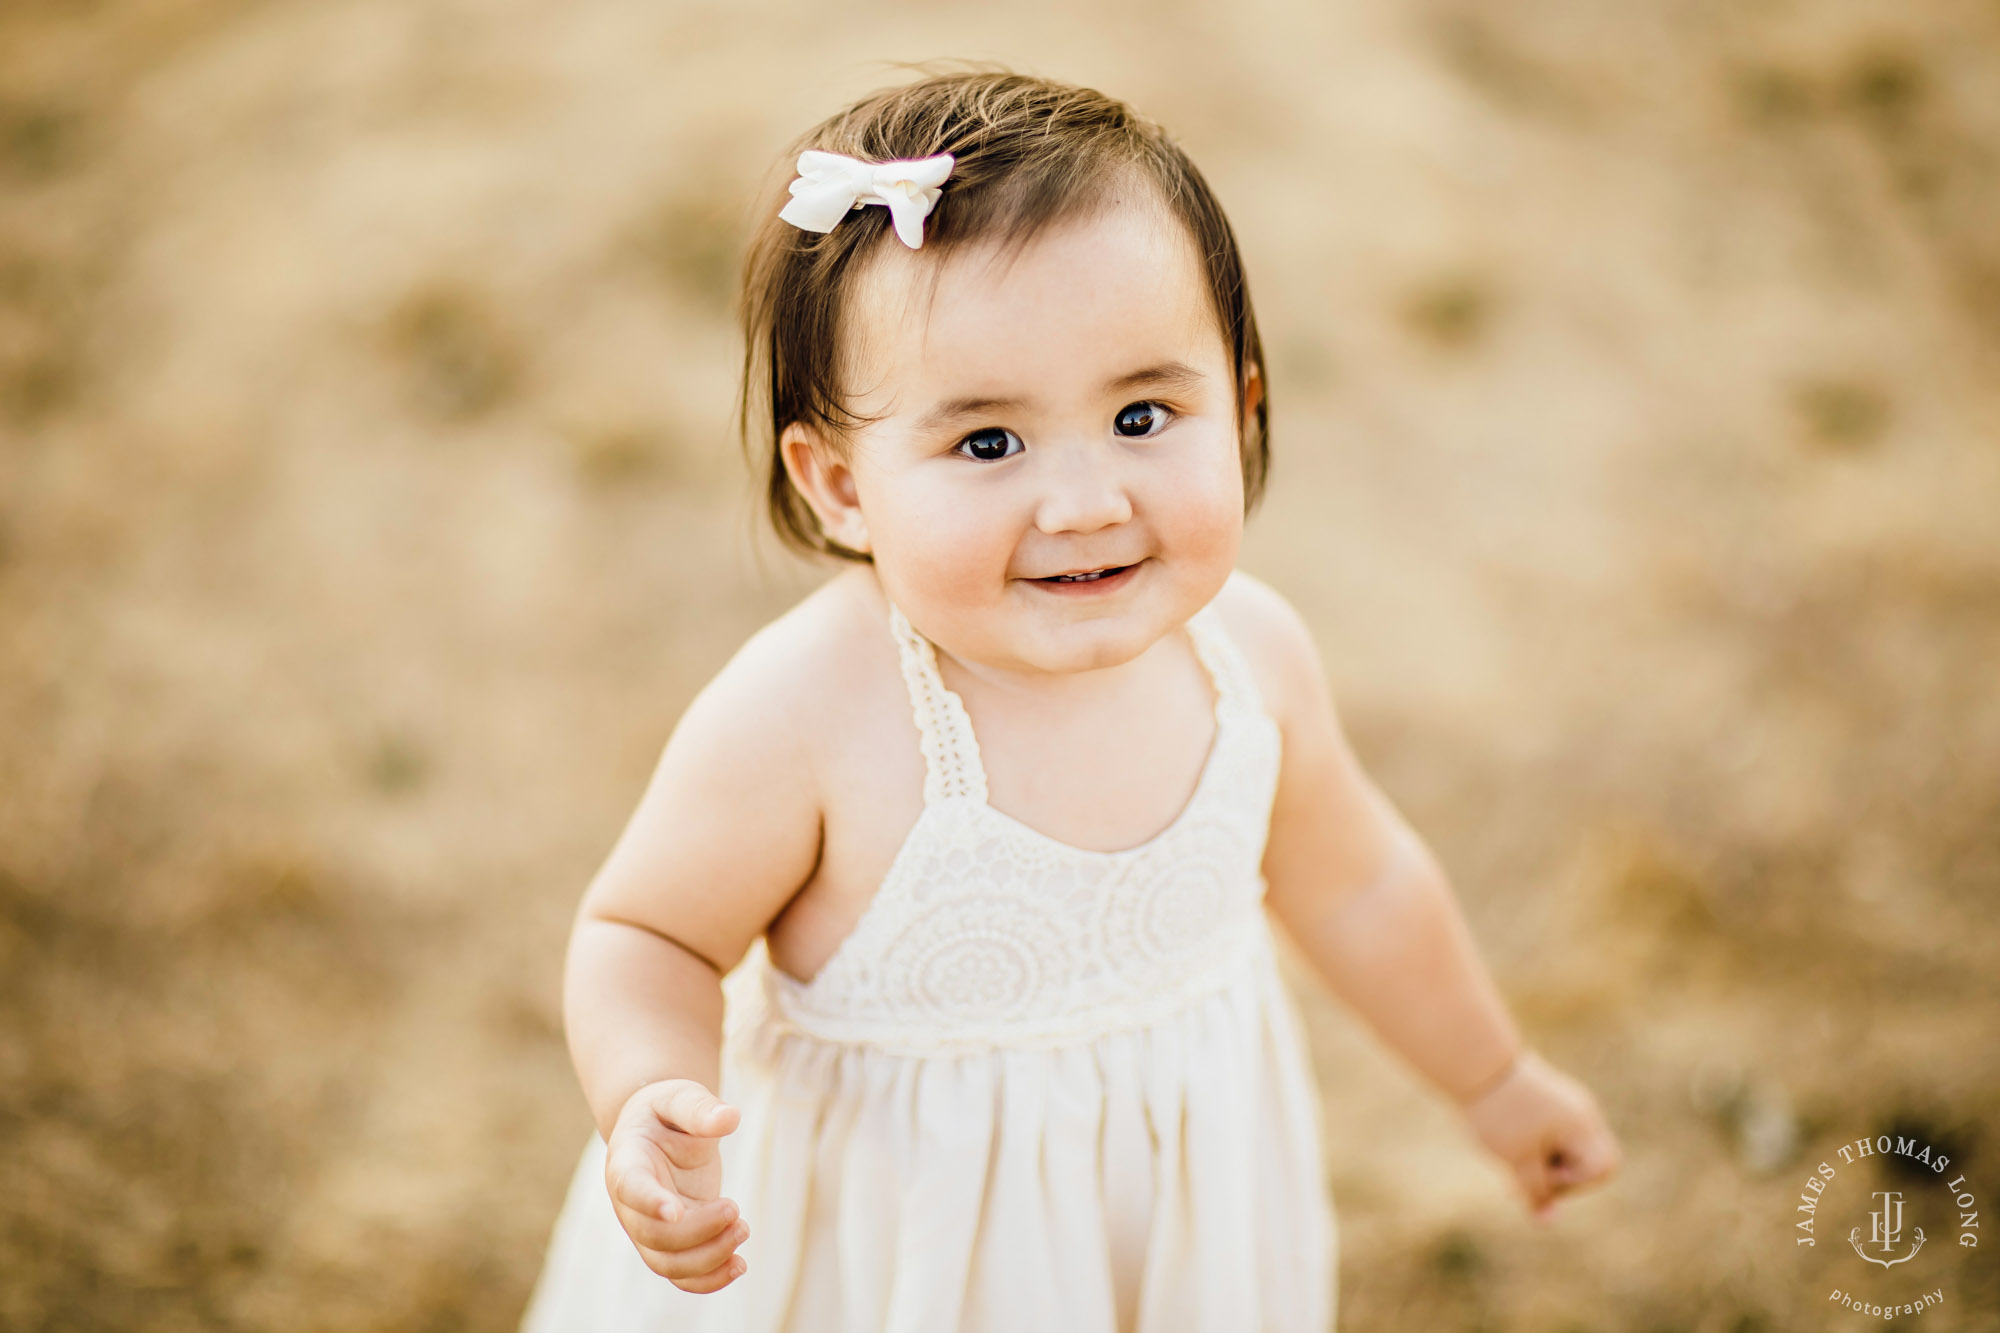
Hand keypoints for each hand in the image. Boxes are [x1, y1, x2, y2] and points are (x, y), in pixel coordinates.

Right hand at [603, 1078, 748, 1292]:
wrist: (658, 1130)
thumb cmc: (667, 1111)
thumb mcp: (680, 1097)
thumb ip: (699, 1108)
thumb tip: (731, 1117)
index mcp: (627, 1162)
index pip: (631, 1188)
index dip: (650, 1202)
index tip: (675, 1211)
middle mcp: (630, 1204)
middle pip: (654, 1235)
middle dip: (698, 1231)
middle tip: (735, 1209)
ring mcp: (648, 1227)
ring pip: (667, 1264)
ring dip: (708, 1258)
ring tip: (743, 1229)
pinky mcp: (672, 1242)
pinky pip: (681, 1275)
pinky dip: (709, 1280)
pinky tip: (739, 1265)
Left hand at [1457, 1049, 1621, 1222]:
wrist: (1471, 1060)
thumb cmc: (1497, 1111)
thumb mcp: (1515, 1158)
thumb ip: (1536, 1191)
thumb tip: (1548, 1222)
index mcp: (1582, 1123)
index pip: (1603, 1167)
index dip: (1575, 1183)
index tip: (1540, 1175)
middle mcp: (1580, 1109)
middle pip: (1587, 1158)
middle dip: (1557, 1175)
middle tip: (1519, 1174)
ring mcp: (1563, 1100)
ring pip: (1565, 1144)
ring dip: (1541, 1160)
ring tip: (1506, 1155)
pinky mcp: (1544, 1096)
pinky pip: (1550, 1130)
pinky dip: (1533, 1143)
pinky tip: (1502, 1139)